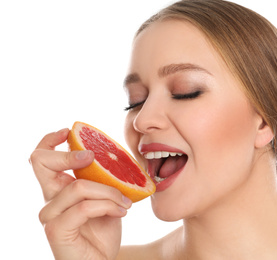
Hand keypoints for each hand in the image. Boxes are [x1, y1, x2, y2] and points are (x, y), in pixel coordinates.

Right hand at [30, 128, 131, 259]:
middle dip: (69, 154)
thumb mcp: (107, 197)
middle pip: (41, 162)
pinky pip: (84, 207)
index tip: (68, 131)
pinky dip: (107, 206)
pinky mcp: (57, 230)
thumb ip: (103, 179)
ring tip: (124, 203)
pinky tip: (121, 212)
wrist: (104, 259)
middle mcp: (50, 199)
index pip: (42, 158)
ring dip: (108, 192)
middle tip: (92, 157)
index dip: (50, 140)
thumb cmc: (104, 228)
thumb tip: (115, 155)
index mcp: (59, 188)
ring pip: (78, 187)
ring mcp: (51, 215)